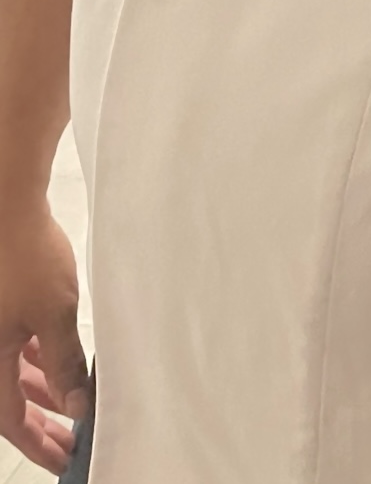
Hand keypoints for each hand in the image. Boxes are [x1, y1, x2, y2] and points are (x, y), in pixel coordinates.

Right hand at [0, 203, 88, 474]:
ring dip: (41, 390)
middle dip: (41, 423)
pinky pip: (16, 345)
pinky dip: (37, 358)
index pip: (10, 421)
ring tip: (73, 405)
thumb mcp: (54, 313)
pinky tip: (62, 361)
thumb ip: (64, 362)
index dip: (38, 444)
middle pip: (9, 401)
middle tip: (70, 442)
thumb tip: (76, 405)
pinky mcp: (4, 304)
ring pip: (13, 372)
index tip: (64, 460)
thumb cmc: (26, 255)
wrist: (9, 201)